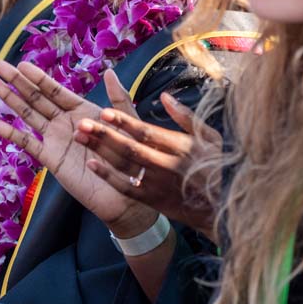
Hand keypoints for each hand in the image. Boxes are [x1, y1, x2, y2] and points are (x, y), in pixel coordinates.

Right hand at [0, 60, 156, 237]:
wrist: (127, 192)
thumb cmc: (130, 158)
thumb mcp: (127, 124)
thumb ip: (118, 99)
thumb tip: (109, 72)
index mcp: (82, 110)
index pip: (55, 90)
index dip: (37, 77)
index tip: (20, 63)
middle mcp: (65, 122)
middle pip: (35, 97)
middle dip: (15, 81)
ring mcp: (56, 140)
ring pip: (27, 115)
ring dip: (9, 99)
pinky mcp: (51, 159)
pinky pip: (29, 144)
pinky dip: (12, 133)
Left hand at [74, 92, 218, 240]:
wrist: (222, 208)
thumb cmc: (216, 166)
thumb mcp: (210, 137)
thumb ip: (186, 117)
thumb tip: (165, 96)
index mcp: (180, 146)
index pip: (146, 131)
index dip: (124, 121)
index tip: (104, 112)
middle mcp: (166, 164)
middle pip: (129, 148)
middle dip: (104, 135)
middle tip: (82, 124)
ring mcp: (157, 184)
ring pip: (124, 166)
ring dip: (100, 151)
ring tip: (80, 137)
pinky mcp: (152, 200)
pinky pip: (126, 188)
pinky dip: (108, 176)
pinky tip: (91, 164)